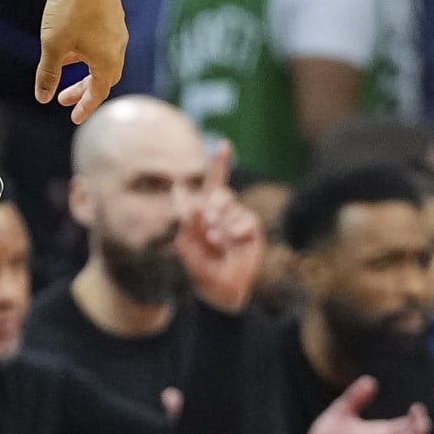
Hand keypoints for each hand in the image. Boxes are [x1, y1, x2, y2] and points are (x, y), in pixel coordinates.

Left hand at [36, 0, 126, 123]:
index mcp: (107, 61)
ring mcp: (117, 30)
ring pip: (103, 59)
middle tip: (64, 99)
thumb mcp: (53, 46)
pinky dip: (88, 52)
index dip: (85, 107)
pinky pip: (103, 43)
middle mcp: (118, 47)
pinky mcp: (112, 14)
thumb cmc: (71, 8)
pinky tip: (70, 43)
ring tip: (62, 70)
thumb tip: (42, 97)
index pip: (98, 93)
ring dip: (85, 70)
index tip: (74, 119)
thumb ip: (48, 74)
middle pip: (104, 78)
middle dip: (84, 90)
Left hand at [175, 142, 263, 312]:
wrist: (219, 289)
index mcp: (207, 210)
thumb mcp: (186, 241)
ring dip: (221, 220)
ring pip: (232, 205)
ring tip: (214, 239)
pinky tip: (229, 243)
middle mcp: (224, 211)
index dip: (220, 163)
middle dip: (212, 205)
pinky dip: (234, 230)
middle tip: (206, 223)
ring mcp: (239, 220)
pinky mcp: (251, 230)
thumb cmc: (199, 266)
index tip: (224, 145)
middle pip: (221, 192)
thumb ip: (186, 217)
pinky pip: (244, 220)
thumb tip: (181, 189)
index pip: (215, 181)